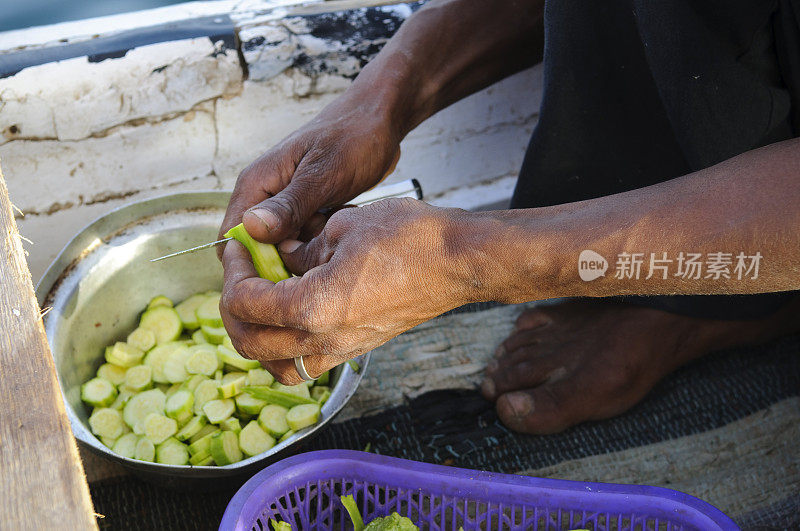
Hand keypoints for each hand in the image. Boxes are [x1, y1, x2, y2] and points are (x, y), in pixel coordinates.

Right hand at [218, 88, 401, 255]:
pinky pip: (303, 238)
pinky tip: (340, 233)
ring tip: (333, 239)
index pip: (232, 238)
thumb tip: (251, 229)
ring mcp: (285, 204)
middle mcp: (265, 196)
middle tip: (318, 257)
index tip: (284, 275)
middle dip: (284, 261)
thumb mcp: (323, 175)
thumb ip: (288, 205)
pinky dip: (319, 242)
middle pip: (257, 248)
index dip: (250, 264)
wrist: (380, 120)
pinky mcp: (305, 209)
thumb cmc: (353, 138)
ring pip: (283, 246)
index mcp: (256, 184)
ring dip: (305, 252)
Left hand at [220, 198, 478, 383]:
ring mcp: (343, 349)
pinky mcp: (357, 348)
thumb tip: (283, 254)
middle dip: (233, 307)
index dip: (233, 270)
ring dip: (257, 337)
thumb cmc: (413, 240)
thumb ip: (303, 246)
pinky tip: (292, 313)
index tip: (240, 247)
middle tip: (240, 273)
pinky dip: (286, 346)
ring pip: (276, 365)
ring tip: (259, 302)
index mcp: (315, 307)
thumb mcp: (345, 225)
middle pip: (250, 343)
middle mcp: (325, 339)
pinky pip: (306, 363)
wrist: (460, 262)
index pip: (245, 303)